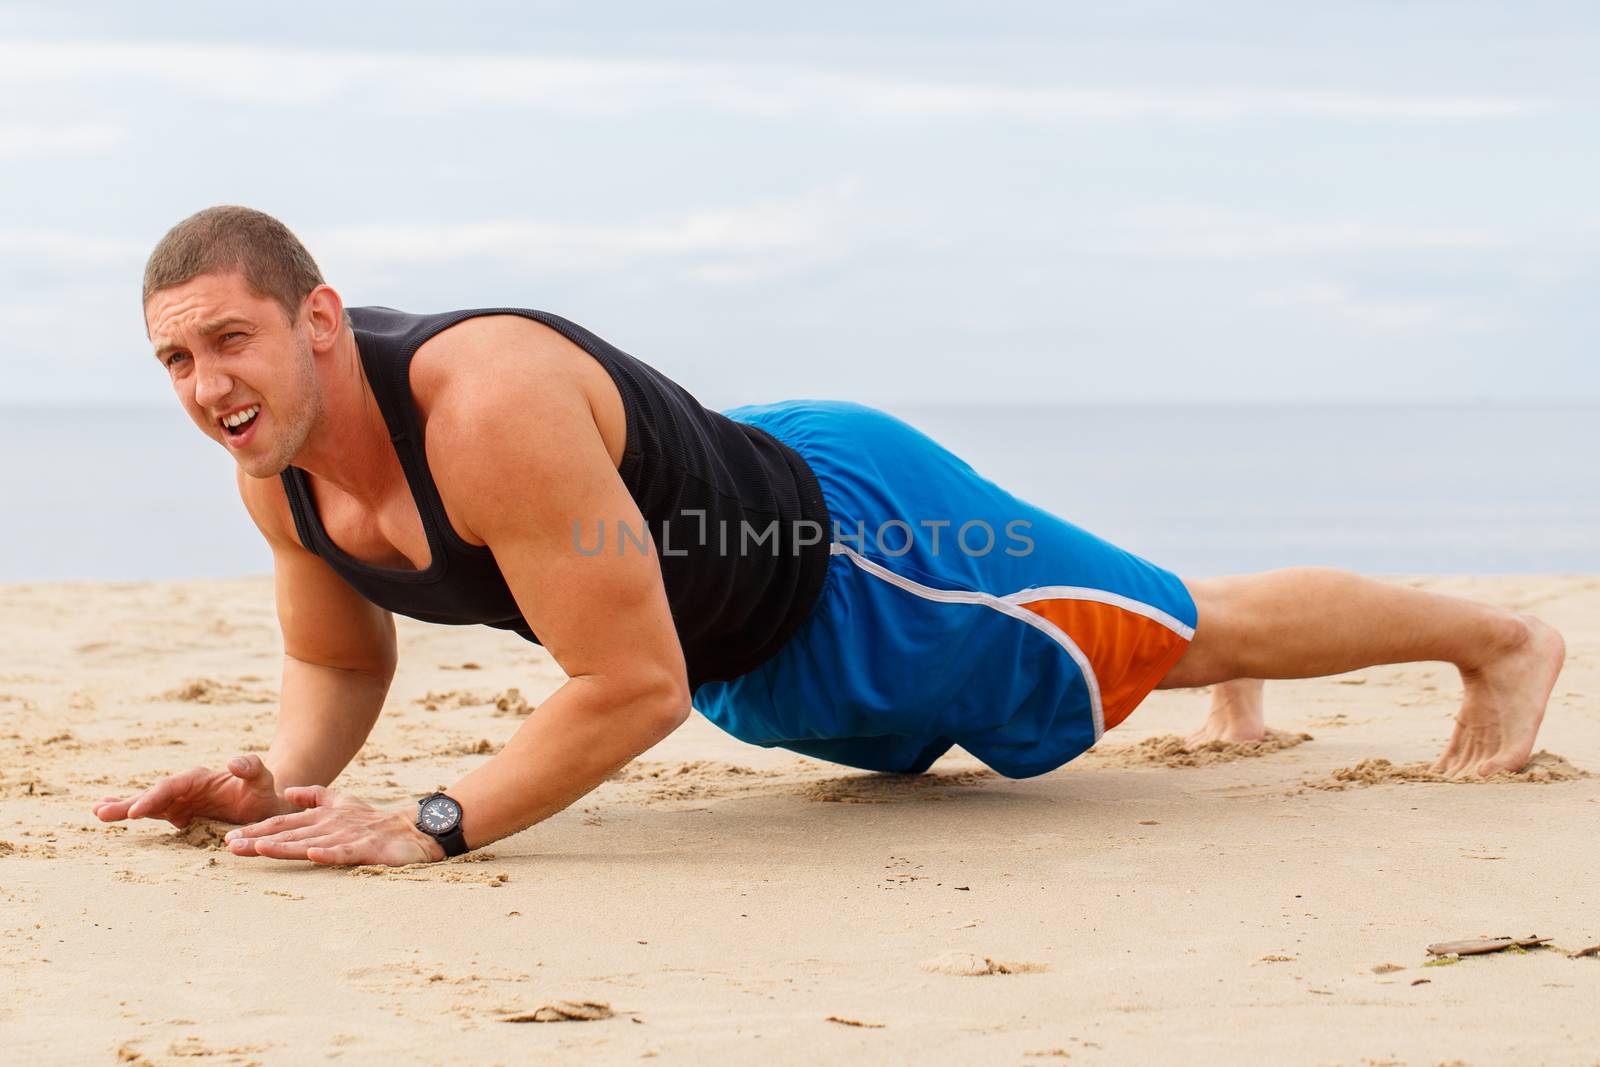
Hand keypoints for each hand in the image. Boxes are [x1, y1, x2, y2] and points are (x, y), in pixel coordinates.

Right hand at [92, 755, 291, 828]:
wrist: (265, 804)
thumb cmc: (264, 792)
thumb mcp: (262, 779)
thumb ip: (251, 767)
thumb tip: (231, 762)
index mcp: (199, 778)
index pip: (171, 787)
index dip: (153, 798)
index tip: (136, 811)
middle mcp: (185, 788)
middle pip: (153, 794)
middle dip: (128, 804)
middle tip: (101, 812)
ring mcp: (181, 802)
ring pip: (148, 805)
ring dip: (123, 809)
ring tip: (97, 812)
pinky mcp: (181, 815)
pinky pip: (154, 815)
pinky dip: (133, 814)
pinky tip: (112, 815)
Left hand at [224, 785, 445, 866]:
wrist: (410, 829)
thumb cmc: (372, 819)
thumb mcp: (341, 803)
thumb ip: (314, 796)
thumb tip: (287, 792)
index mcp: (321, 816)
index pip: (282, 823)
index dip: (256, 830)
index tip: (229, 838)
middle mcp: (329, 825)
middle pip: (288, 833)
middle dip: (258, 840)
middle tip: (230, 846)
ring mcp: (346, 836)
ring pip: (310, 842)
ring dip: (283, 846)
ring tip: (258, 849)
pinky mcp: (365, 848)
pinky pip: (344, 851)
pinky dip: (328, 852)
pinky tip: (313, 854)